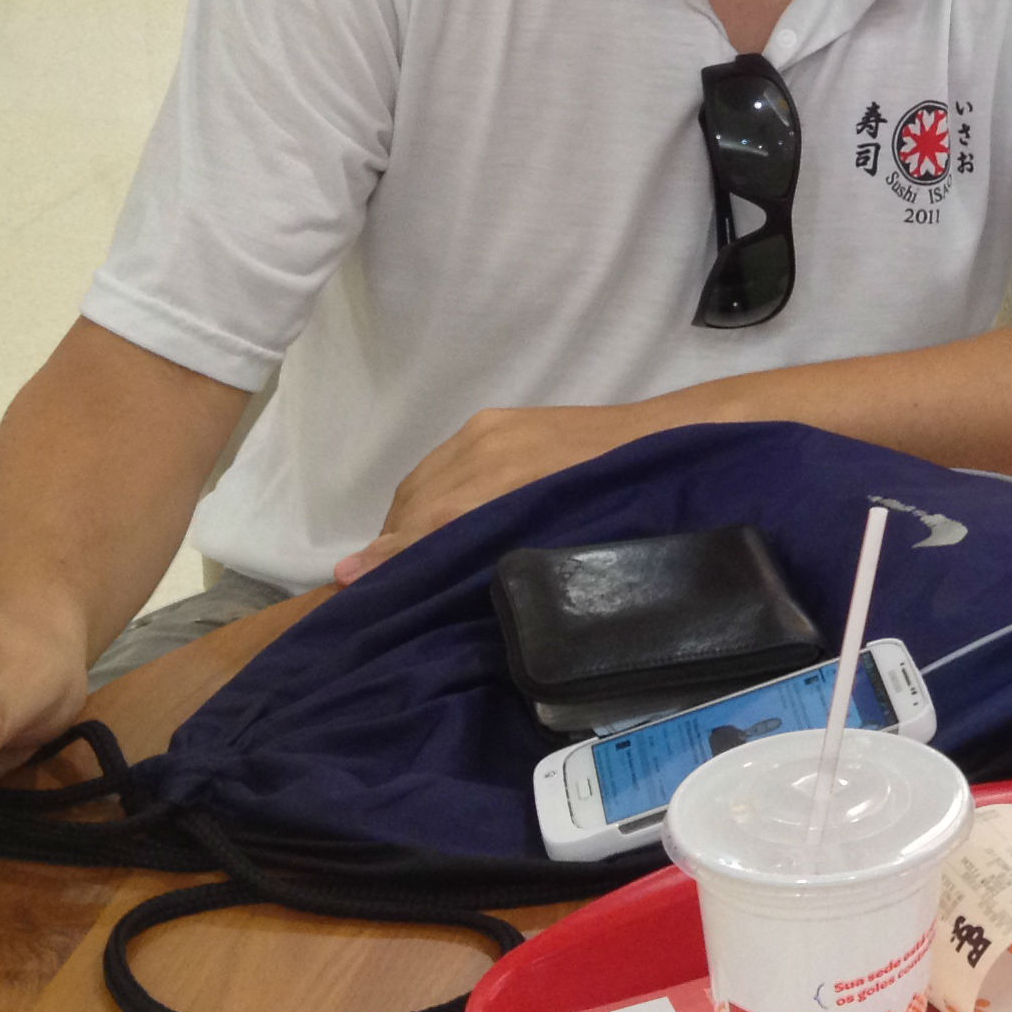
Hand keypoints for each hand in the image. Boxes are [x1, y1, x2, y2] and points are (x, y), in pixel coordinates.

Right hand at [336, 402, 650, 581]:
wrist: (659, 438)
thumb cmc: (622, 501)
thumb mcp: (561, 536)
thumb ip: (492, 551)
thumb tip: (436, 574)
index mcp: (505, 476)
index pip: (431, 522)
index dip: (392, 557)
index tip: (352, 587)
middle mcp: (487, 444)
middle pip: (417, 503)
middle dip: (391, 546)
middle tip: (375, 590)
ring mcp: (488, 429)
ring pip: (421, 483)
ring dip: (403, 523)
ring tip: (396, 564)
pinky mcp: (492, 421)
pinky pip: (439, 463)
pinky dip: (423, 497)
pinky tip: (425, 526)